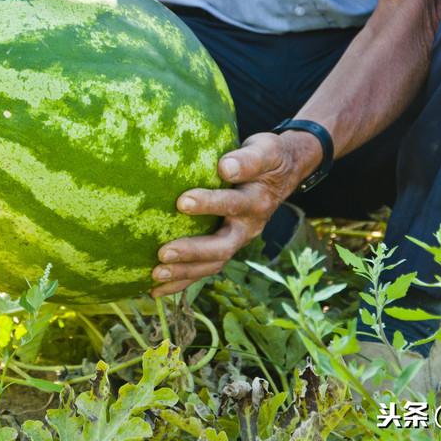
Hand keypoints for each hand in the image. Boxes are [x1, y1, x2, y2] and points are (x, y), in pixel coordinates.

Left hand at [150, 131, 321, 296]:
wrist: (285, 171)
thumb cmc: (269, 157)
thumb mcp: (266, 151)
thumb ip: (248, 159)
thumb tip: (224, 167)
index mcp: (257, 201)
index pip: (233, 204)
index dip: (210, 204)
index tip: (182, 202)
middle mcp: (248, 226)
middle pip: (222, 245)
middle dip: (193, 251)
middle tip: (163, 253)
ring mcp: (238, 239)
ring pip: (213, 263)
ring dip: (185, 272)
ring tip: (155, 275)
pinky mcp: (226, 246)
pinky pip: (205, 268)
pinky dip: (182, 280)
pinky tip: (156, 289)